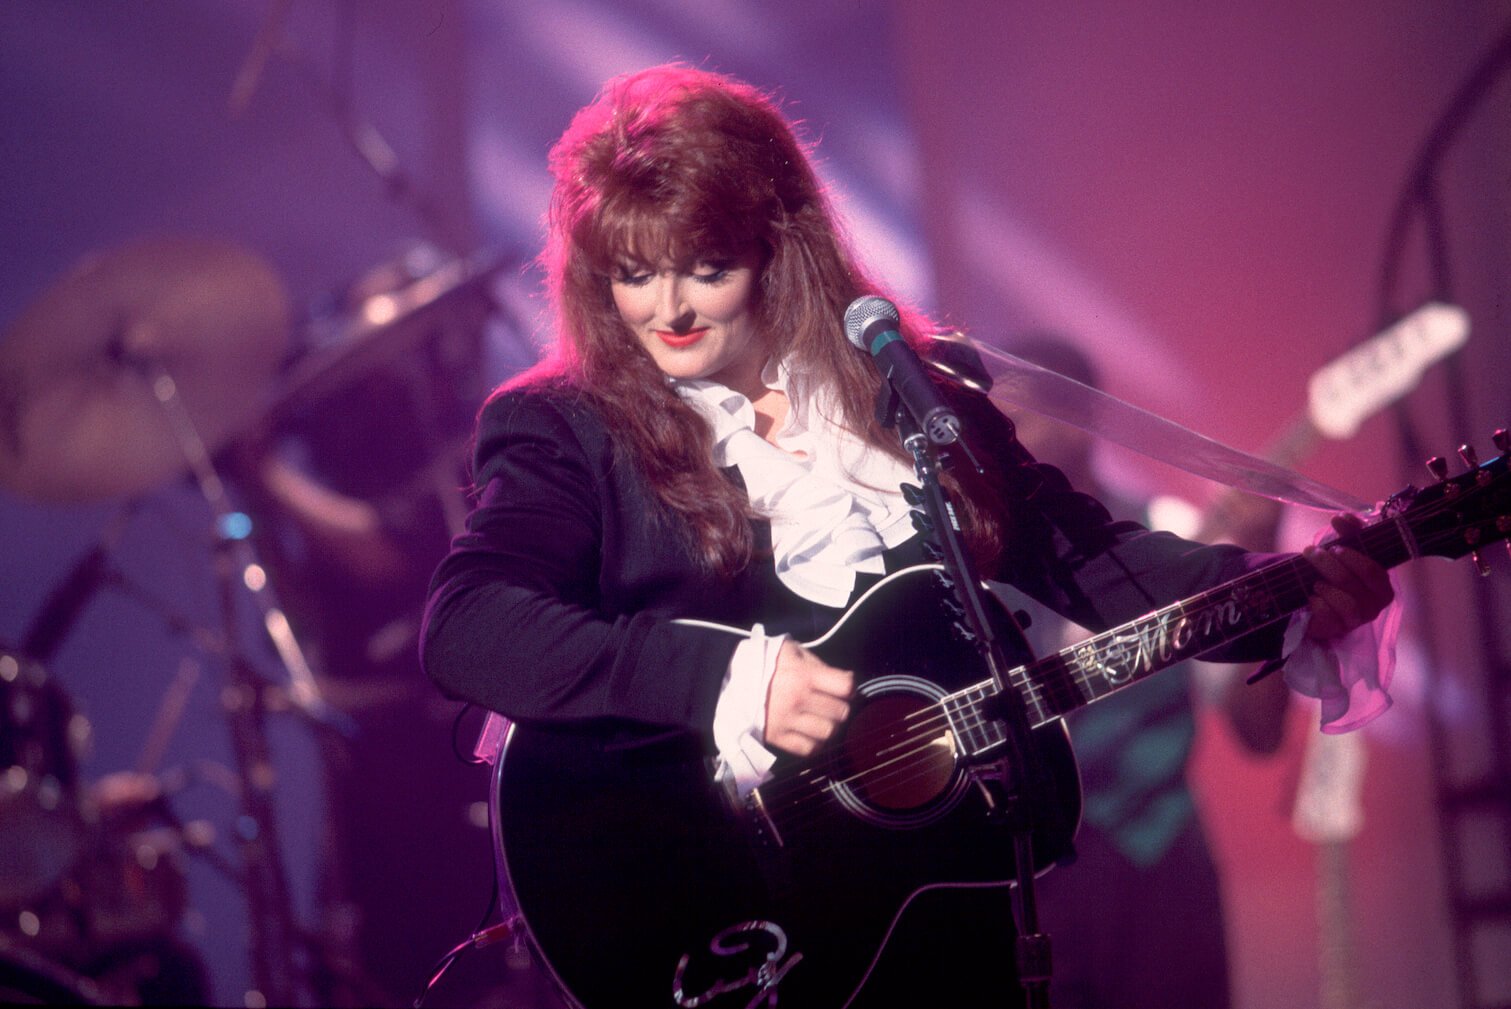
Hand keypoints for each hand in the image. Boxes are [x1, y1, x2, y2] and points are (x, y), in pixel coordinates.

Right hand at [764, 640, 853, 756]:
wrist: (729, 679)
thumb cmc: (764, 662)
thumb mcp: (791, 651)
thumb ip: (816, 663)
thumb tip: (841, 679)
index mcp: (804, 675)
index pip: (845, 686)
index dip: (849, 688)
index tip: (843, 689)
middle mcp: (799, 700)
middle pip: (840, 712)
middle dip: (841, 708)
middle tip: (833, 705)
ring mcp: (788, 721)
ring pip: (828, 732)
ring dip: (830, 727)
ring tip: (823, 720)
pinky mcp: (777, 737)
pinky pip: (808, 749)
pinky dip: (815, 744)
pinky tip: (812, 735)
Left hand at [1302, 514, 1394, 641]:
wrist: (1315, 602)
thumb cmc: (1335, 575)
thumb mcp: (1343, 552)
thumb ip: (1349, 533)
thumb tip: (1342, 517)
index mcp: (1382, 585)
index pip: (1374, 571)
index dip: (1354, 558)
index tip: (1335, 547)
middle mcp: (1375, 605)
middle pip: (1354, 583)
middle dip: (1329, 564)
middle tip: (1312, 552)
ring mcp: (1358, 619)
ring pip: (1347, 603)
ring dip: (1325, 586)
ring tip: (1314, 580)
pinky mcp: (1339, 629)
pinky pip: (1330, 617)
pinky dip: (1318, 604)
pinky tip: (1311, 598)